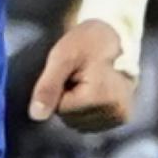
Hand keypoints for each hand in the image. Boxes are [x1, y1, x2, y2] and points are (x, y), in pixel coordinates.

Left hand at [32, 17, 134, 132]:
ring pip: (78, 122)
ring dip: (77, 103)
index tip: (72, 70)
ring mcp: (120, 116)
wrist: (117, 36)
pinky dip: (88, 108)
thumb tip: (36, 116)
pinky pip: (90, 121)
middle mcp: (116, 112)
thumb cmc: (88, 42)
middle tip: (81, 74)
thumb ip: (48, 86)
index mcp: (102, 96)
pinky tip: (96, 90)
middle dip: (68, 97)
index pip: (60, 108)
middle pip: (70, 118)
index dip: (59, 88)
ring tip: (90, 80)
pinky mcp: (121, 118)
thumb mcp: (62, 57)